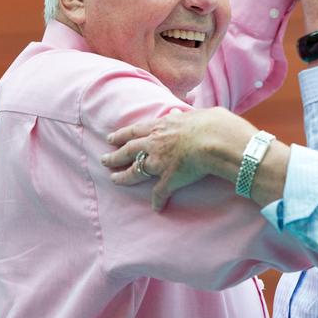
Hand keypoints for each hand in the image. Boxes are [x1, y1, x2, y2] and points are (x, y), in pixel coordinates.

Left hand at [101, 107, 254, 210]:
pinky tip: (156, 207)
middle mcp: (155, 143)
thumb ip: (183, 114)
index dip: (122, 135)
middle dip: (114, 155)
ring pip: (135, 170)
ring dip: (123, 176)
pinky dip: (158, 200)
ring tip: (113, 179)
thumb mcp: (194, 113)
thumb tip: (178, 110)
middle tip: (103, 159)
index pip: (135, 130)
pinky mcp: (169, 179)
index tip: (111, 138)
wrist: (214, 139)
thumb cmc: (210, 123)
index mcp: (161, 126)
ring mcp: (160, 162)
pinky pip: (160, 192)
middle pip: (128, 150)